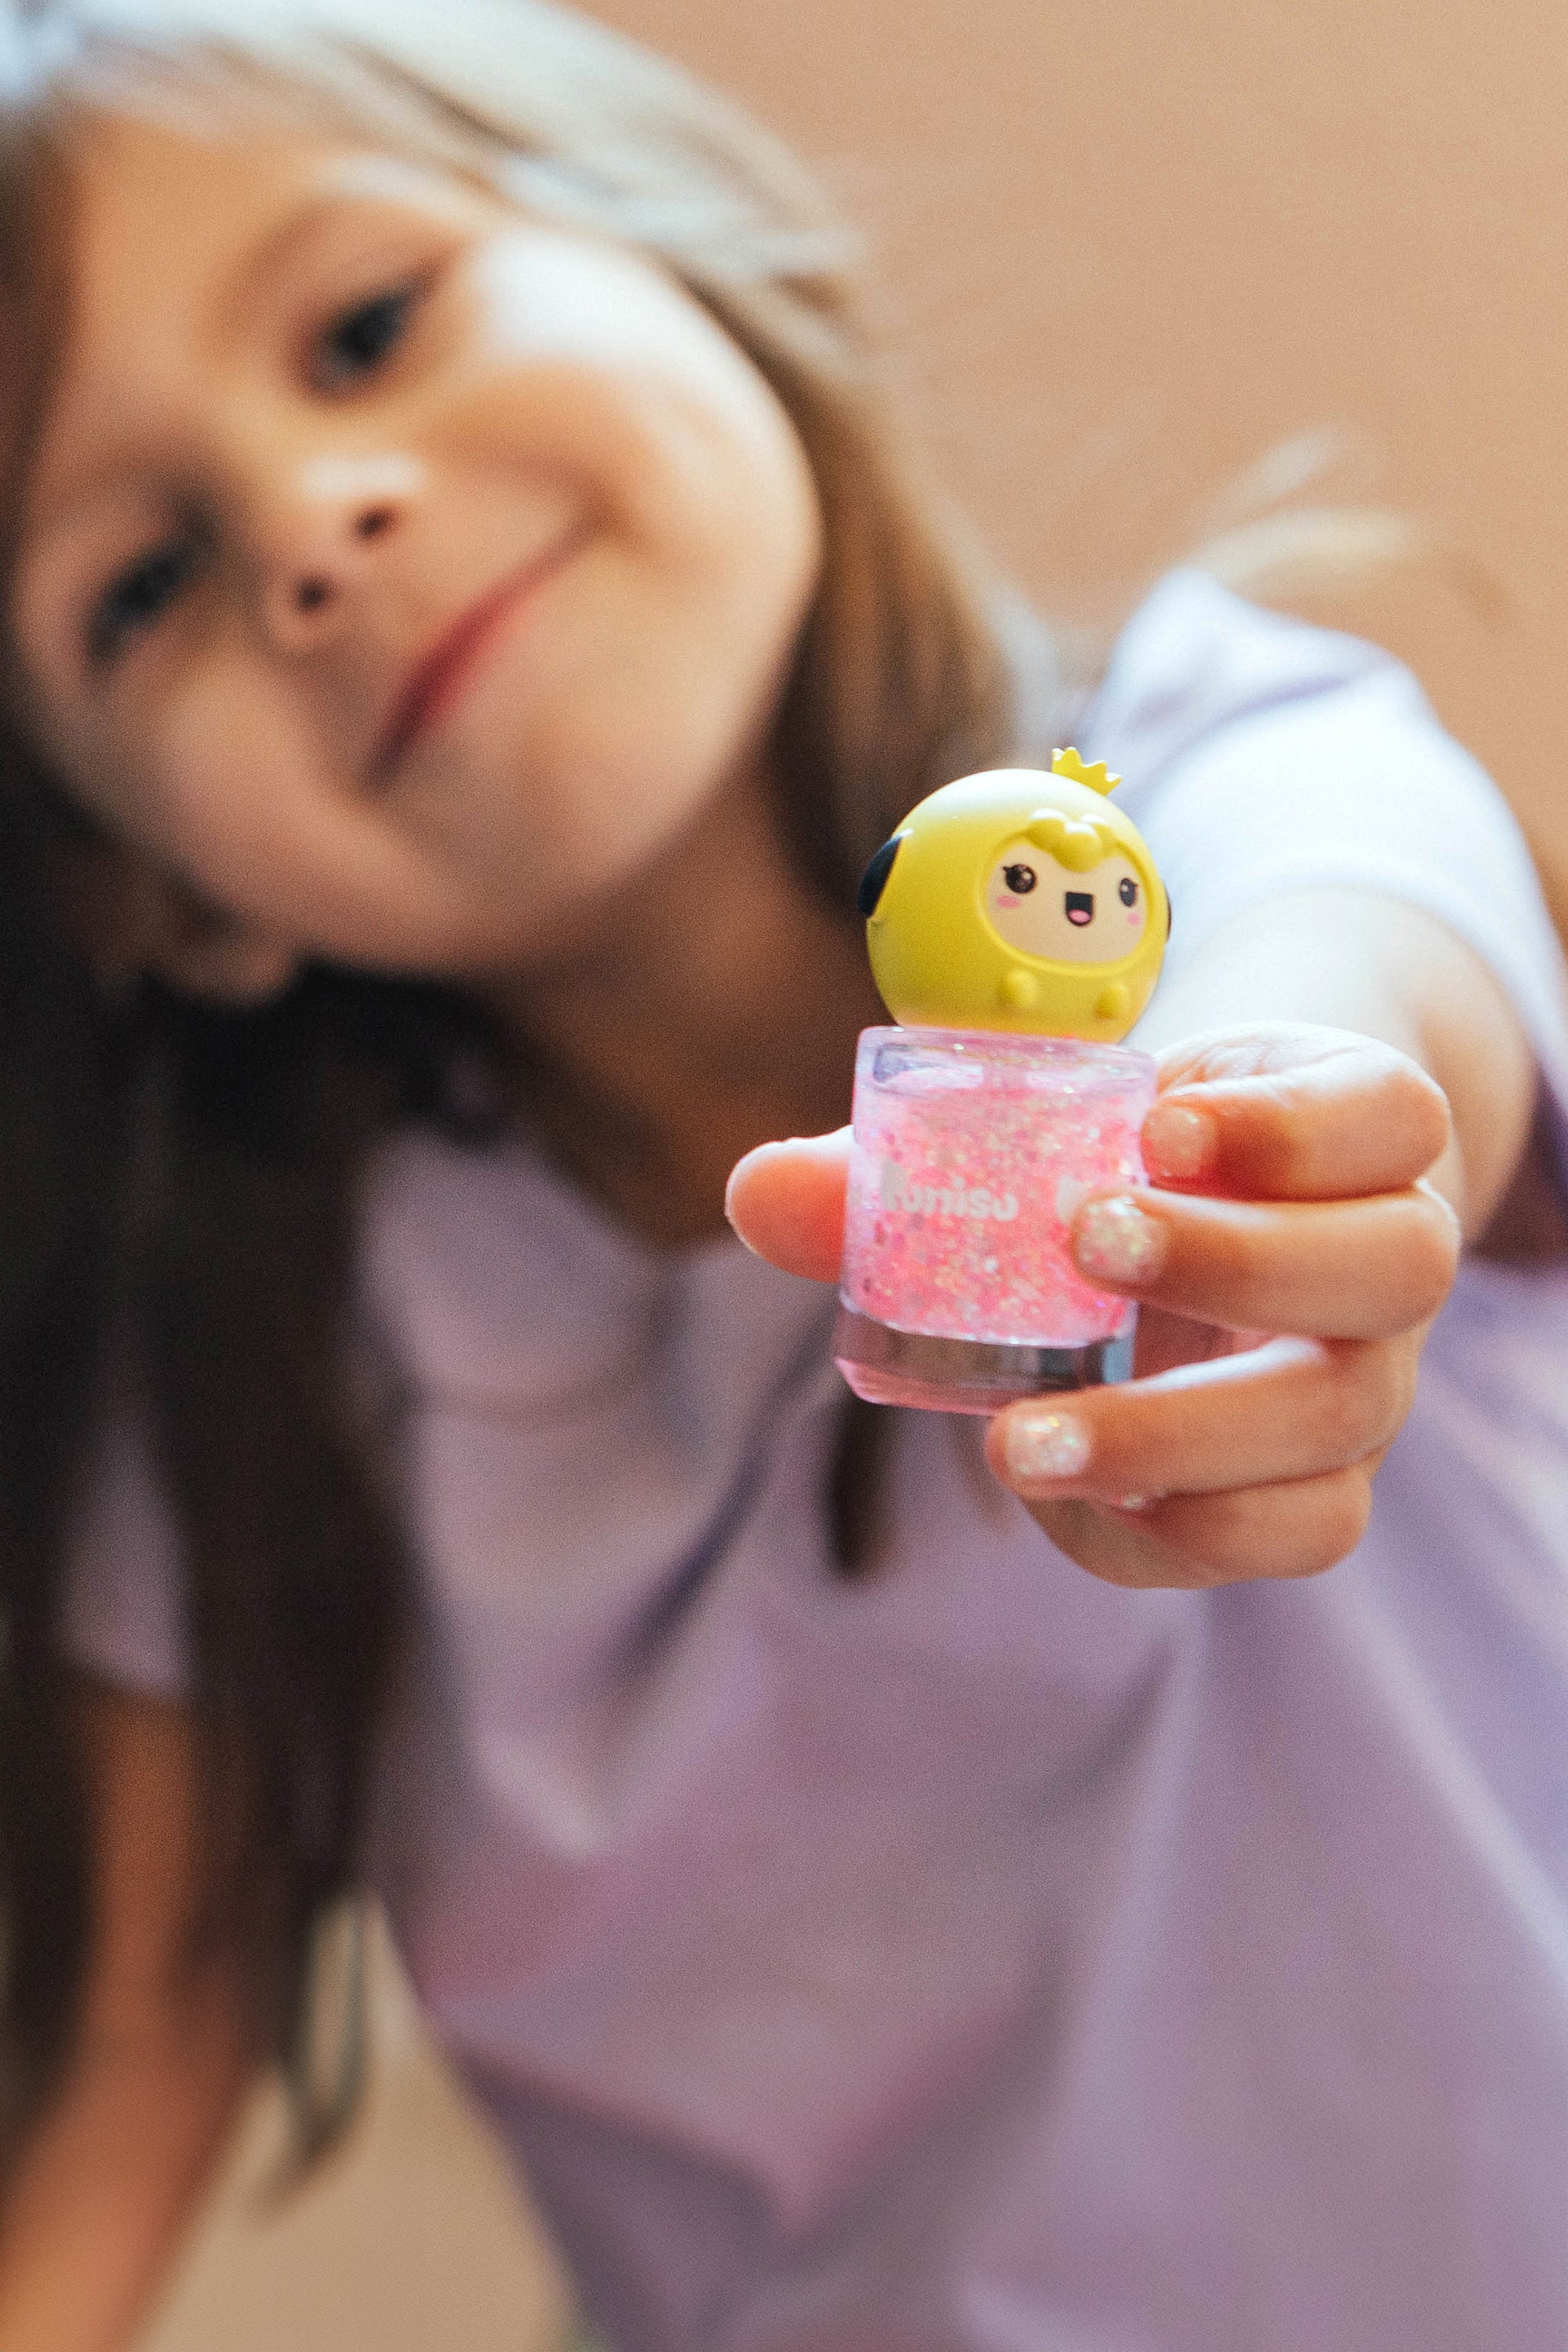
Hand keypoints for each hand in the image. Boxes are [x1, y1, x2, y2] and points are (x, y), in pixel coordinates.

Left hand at [725, 1024, 1459, 1589]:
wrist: (1212, 1234)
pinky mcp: (1318, 1484)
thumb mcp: (1046, 1133)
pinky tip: (1062, 1499)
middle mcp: (1386, 1255)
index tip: (1158, 1121)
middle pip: (1392, 1266)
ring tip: (1019, 1438)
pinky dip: (1178, 1525)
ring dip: (1180, 1432)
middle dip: (1234, 1262)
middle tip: (1083, 1243)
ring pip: (1341, 1421)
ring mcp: (1365, 1379)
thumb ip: (905, 1166)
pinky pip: (1295, 1530)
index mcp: (1348, 1129)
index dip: (1295, 1121)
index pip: (1391, 1112)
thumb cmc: (1121, 1164)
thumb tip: (757, 1194)